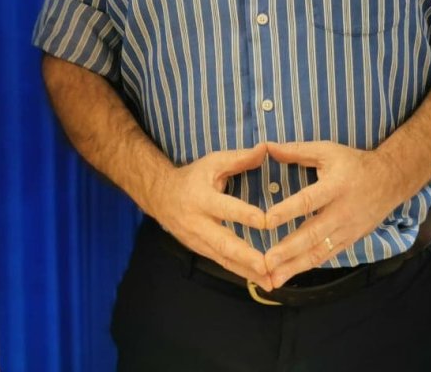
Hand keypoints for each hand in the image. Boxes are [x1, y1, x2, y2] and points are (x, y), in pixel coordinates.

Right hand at [145, 143, 273, 289]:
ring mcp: (199, 241)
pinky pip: (224, 264)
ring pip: (225, 259)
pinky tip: (261, 281)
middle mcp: (199, 224)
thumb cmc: (192, 177)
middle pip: (224, 243)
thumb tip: (266, 149)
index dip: (244, 215)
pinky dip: (242, 273)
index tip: (265, 222)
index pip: (225, 208)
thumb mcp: (212, 163)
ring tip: (270, 282)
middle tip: (267, 267)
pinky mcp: (201, 251)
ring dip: (247, 272)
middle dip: (246, 257)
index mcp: (202, 199)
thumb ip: (239, 158)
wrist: (160, 197)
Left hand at [262, 141, 411, 287]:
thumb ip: (296, 151)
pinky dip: (309, 267)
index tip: (265, 221)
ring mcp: (347, 230)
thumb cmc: (354, 164)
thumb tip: (267, 147)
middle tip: (266, 261)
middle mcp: (342, 212)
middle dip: (289, 250)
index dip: (287, 211)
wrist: (390, 181)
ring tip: (274, 279)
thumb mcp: (327, 151)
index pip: (308, 201)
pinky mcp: (350, 241)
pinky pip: (327, 256)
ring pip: (319, 252)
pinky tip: (291, 275)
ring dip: (295, 266)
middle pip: (313, 234)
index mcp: (335, 186)